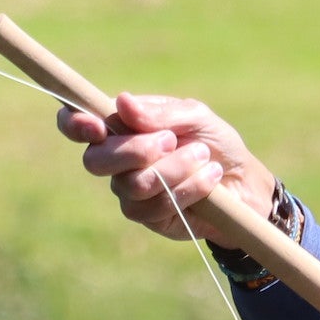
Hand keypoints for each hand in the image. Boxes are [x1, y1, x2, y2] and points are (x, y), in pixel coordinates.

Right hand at [56, 91, 275, 241]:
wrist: (244, 181)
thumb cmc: (215, 142)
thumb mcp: (196, 117)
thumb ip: (160, 113)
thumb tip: (122, 102)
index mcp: (122, 127)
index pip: (78, 125)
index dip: (75, 125)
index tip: (96, 126)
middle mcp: (118, 161)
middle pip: (96, 161)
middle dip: (133, 151)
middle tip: (170, 141)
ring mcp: (131, 191)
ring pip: (132, 185)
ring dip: (173, 169)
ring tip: (203, 156)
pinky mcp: (150, 217)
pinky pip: (155, 206)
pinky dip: (187, 188)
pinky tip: (210, 178)